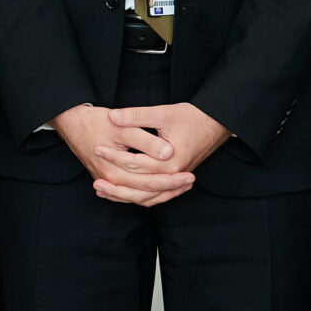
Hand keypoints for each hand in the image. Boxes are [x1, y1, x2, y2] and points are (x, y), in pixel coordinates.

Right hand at [51, 104, 193, 207]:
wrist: (73, 121)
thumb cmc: (97, 121)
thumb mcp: (123, 127)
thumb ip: (146, 141)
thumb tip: (168, 154)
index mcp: (115, 171)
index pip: (149, 183)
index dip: (172, 181)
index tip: (190, 175)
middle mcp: (110, 181)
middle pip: (146, 194)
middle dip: (170, 189)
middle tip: (191, 181)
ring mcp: (108, 182)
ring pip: (138, 197)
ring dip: (160, 193)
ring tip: (181, 187)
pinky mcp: (108, 179)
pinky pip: (130, 193)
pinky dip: (146, 193)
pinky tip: (160, 189)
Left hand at [100, 102, 229, 204]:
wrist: (215, 123)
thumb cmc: (191, 116)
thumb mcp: (163, 112)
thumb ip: (137, 115)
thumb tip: (112, 116)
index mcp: (170, 160)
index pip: (136, 164)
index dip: (114, 157)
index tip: (97, 149)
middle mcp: (174, 174)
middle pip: (139, 187)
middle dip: (116, 186)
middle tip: (95, 181)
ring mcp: (176, 179)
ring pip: (147, 198)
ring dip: (125, 197)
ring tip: (103, 192)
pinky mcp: (175, 180)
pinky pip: (155, 197)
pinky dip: (138, 197)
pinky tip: (123, 194)